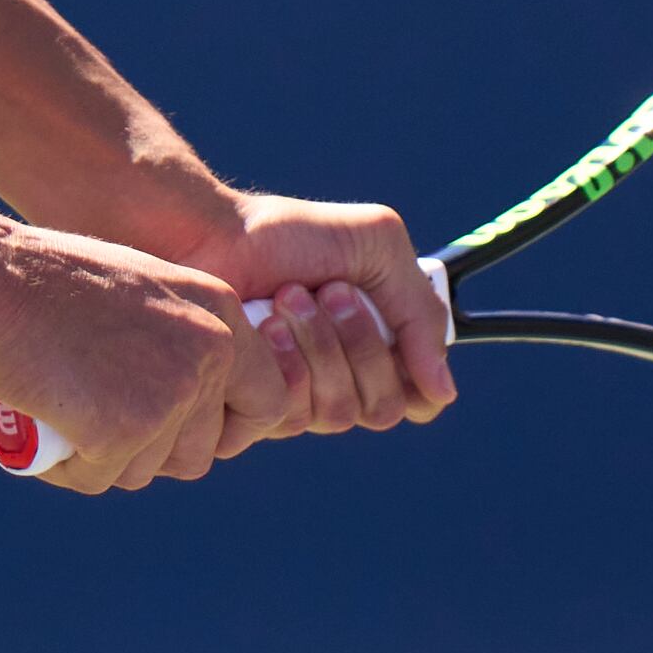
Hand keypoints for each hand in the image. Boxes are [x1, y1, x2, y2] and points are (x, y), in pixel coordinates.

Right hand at [0, 223, 294, 491]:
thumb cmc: (45, 278)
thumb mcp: (140, 289)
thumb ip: (180, 333)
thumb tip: (196, 398)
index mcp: (221, 313)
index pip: (268, 401)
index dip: (227, 428)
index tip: (181, 428)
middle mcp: (208, 354)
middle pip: (201, 451)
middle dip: (151, 452)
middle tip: (100, 421)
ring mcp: (168, 395)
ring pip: (148, 470)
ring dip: (106, 459)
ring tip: (63, 416)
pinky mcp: (120, 431)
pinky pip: (100, 478)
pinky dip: (70, 467)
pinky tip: (44, 430)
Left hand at [46, 168, 456, 433]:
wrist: (209, 234)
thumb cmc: (286, 234)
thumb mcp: (375, 247)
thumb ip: (420, 312)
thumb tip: (444, 392)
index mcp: (372, 349)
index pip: (416, 399)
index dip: (411, 372)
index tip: (383, 315)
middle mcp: (336, 382)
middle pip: (382, 409)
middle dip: (359, 344)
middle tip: (327, 290)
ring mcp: (293, 399)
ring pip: (339, 415)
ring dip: (318, 347)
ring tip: (285, 298)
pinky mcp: (250, 410)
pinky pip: (291, 419)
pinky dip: (283, 365)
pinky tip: (260, 327)